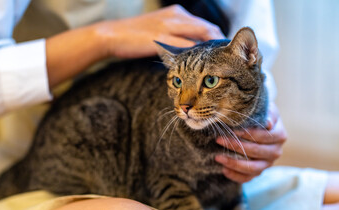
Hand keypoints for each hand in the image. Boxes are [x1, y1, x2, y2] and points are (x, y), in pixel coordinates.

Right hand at [95, 4, 224, 58]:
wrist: (112, 34)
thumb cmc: (136, 36)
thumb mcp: (160, 31)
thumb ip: (177, 37)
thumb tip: (192, 50)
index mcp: (177, 13)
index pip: (205, 25)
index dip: (216, 39)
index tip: (223, 53)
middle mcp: (176, 16)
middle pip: (207, 29)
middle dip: (219, 44)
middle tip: (226, 59)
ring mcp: (169, 26)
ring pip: (199, 35)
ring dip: (210, 50)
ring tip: (217, 64)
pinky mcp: (160, 37)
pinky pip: (184, 46)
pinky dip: (194, 55)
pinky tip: (200, 66)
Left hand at [215, 102, 286, 182]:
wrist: (260, 124)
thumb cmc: (260, 115)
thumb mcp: (265, 109)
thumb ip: (266, 113)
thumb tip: (267, 123)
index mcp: (279, 135)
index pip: (264, 136)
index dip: (248, 134)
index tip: (232, 130)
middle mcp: (276, 151)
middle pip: (256, 152)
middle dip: (236, 146)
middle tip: (218, 140)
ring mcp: (267, 163)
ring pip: (253, 168)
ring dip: (234, 163)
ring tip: (218, 157)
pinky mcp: (259, 171)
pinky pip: (248, 178)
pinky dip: (236, 176)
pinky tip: (223, 169)